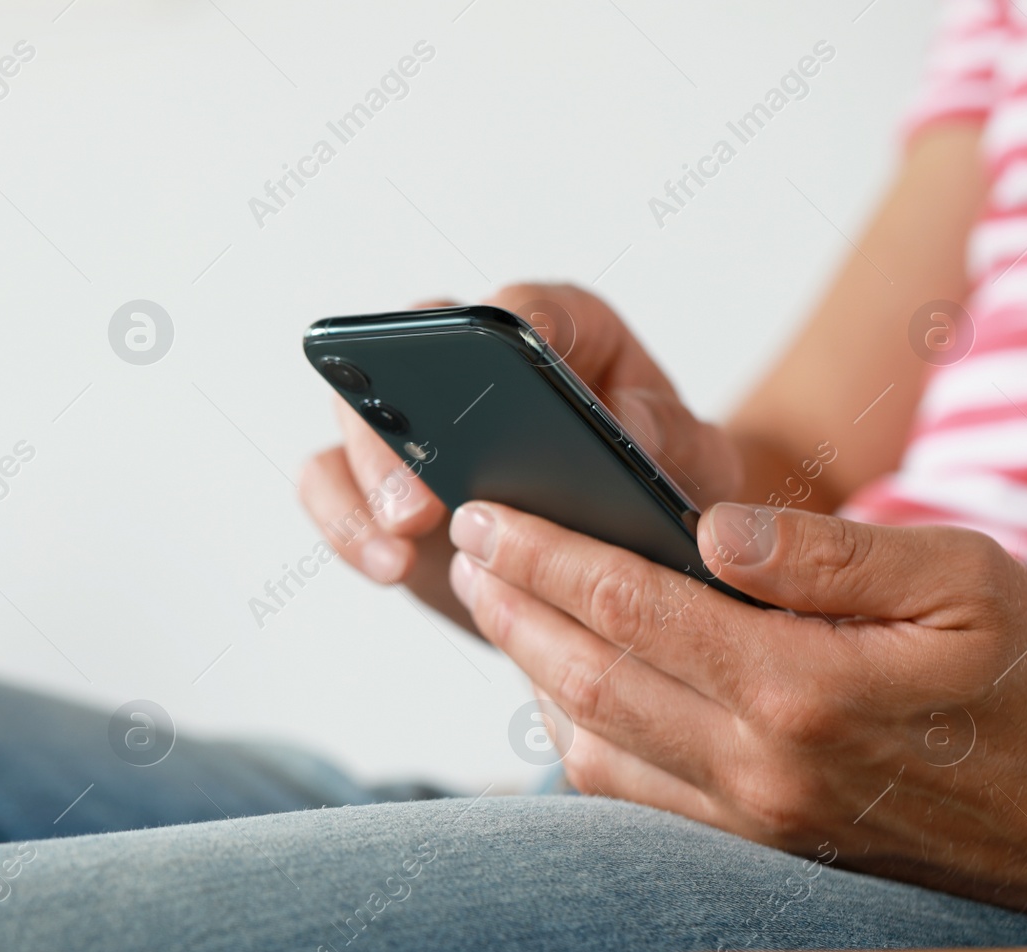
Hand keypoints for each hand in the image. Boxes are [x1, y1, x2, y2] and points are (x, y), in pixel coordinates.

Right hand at [298, 284, 741, 625]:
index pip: (519, 309)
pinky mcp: (380, 485)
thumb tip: (627, 427)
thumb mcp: (693, 459)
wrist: (636, 547)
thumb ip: (670, 435)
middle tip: (423, 495)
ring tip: (401, 543)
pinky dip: (349, 527)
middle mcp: (468, 362)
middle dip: (410, 421)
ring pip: (354, 422)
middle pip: (408, 356)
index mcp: (557, 330)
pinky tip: (389, 568)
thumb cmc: (665, 485)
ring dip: (366, 480)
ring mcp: (415, 423)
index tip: (498, 362)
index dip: (501, 329)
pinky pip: (333, 488)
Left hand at [446, 499, 1026, 927]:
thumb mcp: (964, 582)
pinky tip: (565, 690)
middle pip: (593, 675)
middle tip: (465, 545)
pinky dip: (583, 738)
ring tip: (498, 604)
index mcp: (804, 686)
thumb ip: (828, 555)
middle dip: (515, 605)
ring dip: (534, 671)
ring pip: (599, 743)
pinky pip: (638, 796)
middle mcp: (762, 764)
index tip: (488, 516)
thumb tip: (708, 527)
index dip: (548, 556)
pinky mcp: (762, 844)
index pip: (633, 607)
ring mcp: (755, 816)